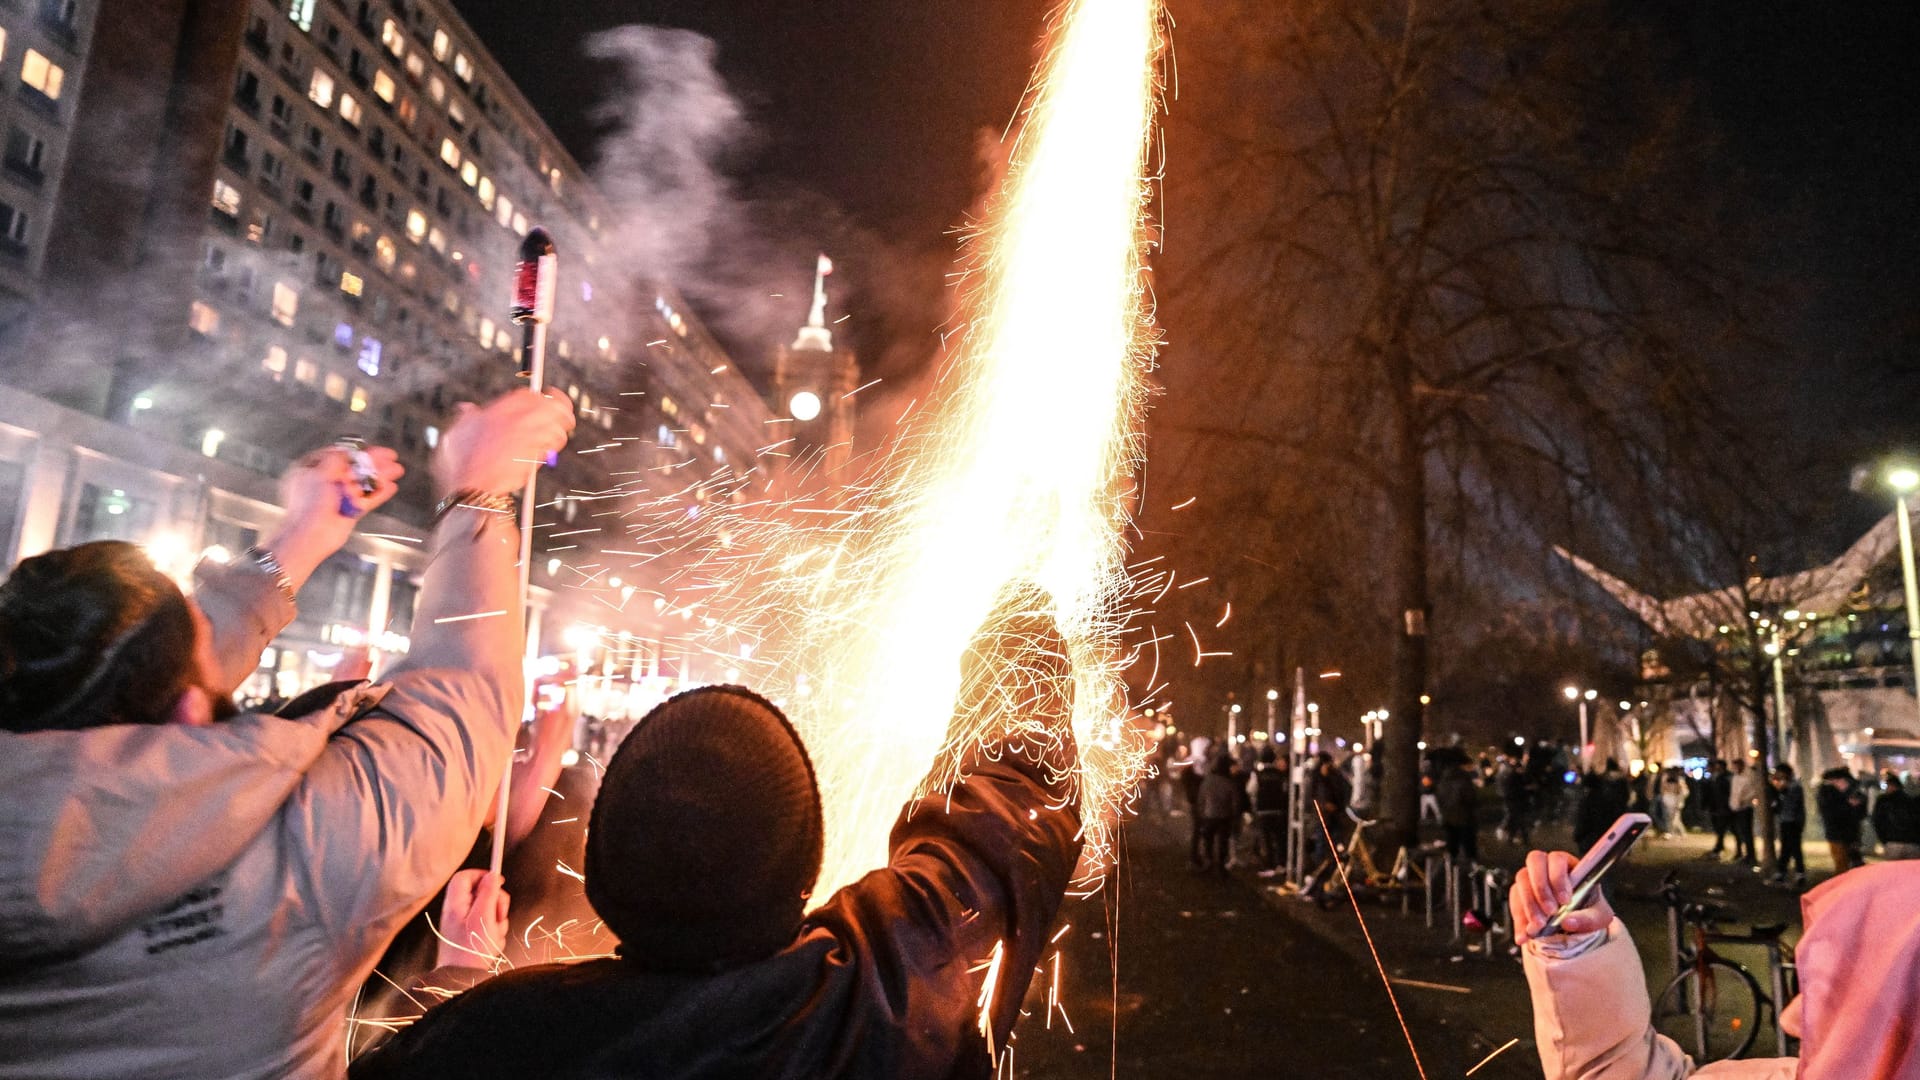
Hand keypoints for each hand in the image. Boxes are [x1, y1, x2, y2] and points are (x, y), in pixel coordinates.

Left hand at [257, 443, 404, 589]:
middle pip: (353, 468)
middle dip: (373, 462)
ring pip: (362, 483)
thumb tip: (346, 451)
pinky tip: (391, 487)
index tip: (370, 448)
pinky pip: (367, 499)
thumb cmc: (309, 503)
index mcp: (311, 470)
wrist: (311, 535)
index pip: (335, 455)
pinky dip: (379, 493)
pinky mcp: (350, 512)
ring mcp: (338, 498)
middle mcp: (325, 483)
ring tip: (397, 469)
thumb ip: (334, 459)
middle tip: (391, 457)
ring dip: (380, 475)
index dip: (355, 451)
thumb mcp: (319, 473)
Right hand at [433, 388, 575, 496]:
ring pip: (558, 426)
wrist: (472, 489)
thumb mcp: (456, 434)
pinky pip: (553, 445)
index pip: (529, 394)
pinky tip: (548, 450)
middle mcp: (516, 420)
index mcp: (498, 411)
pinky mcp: (535, 453)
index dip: (542, 397)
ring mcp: (528, 437)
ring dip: (559, 431)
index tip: (547, 400)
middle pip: (553, 405)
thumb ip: (466, 418)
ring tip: (557, 435)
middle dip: (562, 410)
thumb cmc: (461, 466)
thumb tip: (467, 409)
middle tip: (565, 416)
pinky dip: (554, 446)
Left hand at [436, 869, 509, 968]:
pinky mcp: (470, 934)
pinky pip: (488, 924)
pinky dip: (493, 931)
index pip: (465, 877)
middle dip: (495, 902)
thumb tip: (492, 875)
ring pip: (487, 909)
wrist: (463, 979)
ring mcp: (463, 923)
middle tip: (499, 914)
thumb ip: (488, 893)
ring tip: (493, 934)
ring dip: (496, 920)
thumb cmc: (471, 950)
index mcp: (455, 904)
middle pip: (480, 892)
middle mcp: (457, 912)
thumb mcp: (483, 917)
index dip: (482, 875)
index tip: (498, 882)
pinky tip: (491, 942)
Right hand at [1510, 849, 1613, 944]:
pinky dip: (1519, 921)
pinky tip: (1525, 934)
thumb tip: (1568, 921)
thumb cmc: (1591, 912)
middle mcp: (1546, 867)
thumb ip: (1588, 919)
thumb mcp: (1599, 916)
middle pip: (1534, 862)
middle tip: (1550, 912)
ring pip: (1521, 881)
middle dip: (1541, 888)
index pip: (1557, 859)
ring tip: (1540, 926)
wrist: (1577, 924)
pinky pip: (1514, 903)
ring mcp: (1531, 880)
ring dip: (1529, 905)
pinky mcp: (1520, 895)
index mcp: (1568, 865)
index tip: (1565, 901)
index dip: (1558, 877)